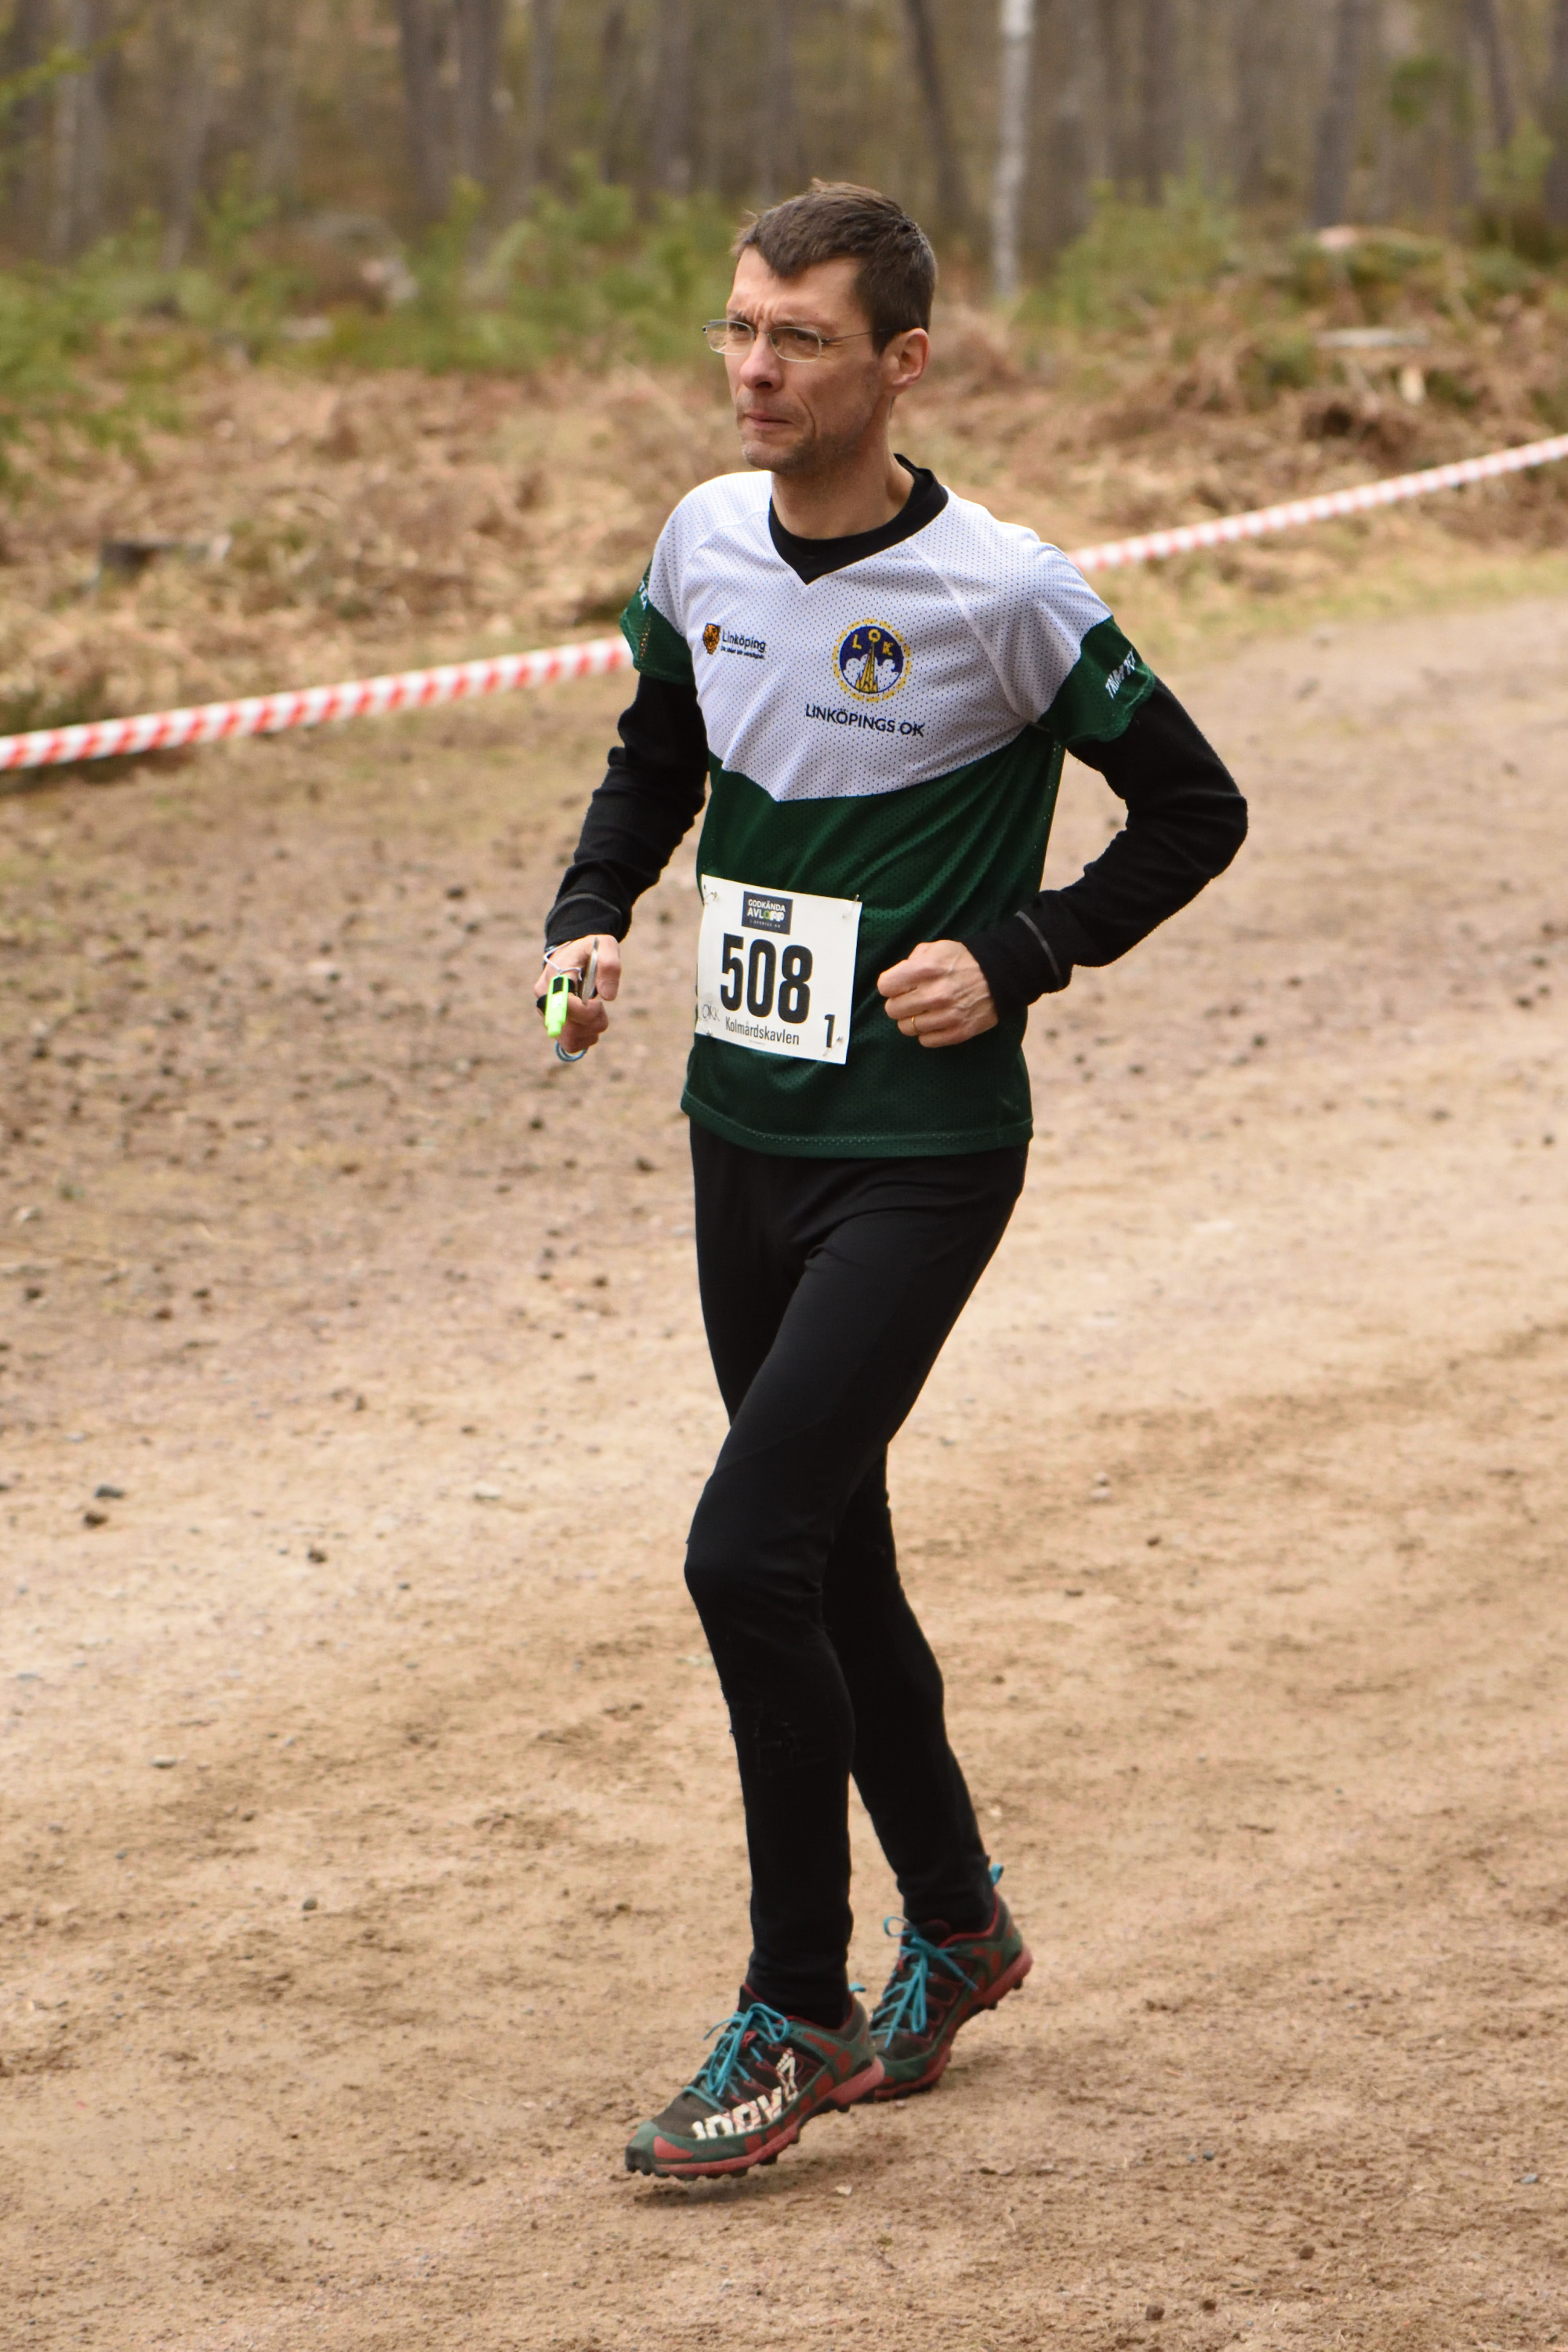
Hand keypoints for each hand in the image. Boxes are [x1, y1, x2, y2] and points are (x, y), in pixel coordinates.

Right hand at [535, 934, 620, 1055]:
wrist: (574, 954)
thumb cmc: (590, 950)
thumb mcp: (606, 946)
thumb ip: (609, 965)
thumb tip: (608, 997)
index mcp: (554, 977)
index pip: (562, 1005)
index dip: (585, 1012)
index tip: (598, 1004)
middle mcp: (544, 998)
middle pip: (567, 1028)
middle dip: (593, 1022)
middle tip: (600, 1007)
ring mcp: (546, 1014)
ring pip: (569, 1040)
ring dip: (591, 1032)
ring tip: (597, 1015)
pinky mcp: (553, 1025)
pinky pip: (569, 1044)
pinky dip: (585, 1039)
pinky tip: (591, 1024)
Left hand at [877, 940, 996, 1047]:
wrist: (1002, 975)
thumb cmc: (964, 960)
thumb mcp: (937, 948)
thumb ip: (912, 961)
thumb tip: (896, 979)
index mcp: (926, 969)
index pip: (885, 986)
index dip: (890, 986)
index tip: (898, 986)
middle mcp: (934, 994)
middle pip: (893, 1010)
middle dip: (899, 1003)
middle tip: (911, 999)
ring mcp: (946, 1016)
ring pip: (907, 1028)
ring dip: (912, 1020)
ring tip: (924, 1011)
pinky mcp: (957, 1033)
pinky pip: (926, 1041)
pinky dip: (927, 1033)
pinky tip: (935, 1021)